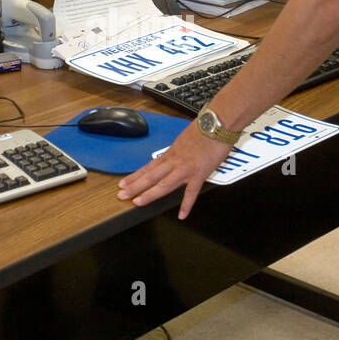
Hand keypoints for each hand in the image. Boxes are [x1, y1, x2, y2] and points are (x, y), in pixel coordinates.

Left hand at [117, 125, 232, 219]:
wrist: (217, 124)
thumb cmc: (204, 129)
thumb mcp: (185, 139)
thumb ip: (179, 150)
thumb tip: (177, 154)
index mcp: (170, 153)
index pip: (148, 167)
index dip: (134, 176)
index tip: (122, 183)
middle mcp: (174, 161)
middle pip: (151, 176)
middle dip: (134, 186)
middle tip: (121, 195)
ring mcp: (185, 168)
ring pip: (164, 183)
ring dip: (150, 194)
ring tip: (138, 202)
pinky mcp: (199, 173)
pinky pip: (191, 192)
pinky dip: (186, 204)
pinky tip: (182, 215)